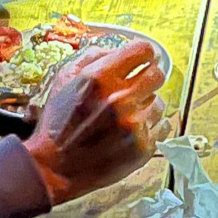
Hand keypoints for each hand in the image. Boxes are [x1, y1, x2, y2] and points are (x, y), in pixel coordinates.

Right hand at [24, 42, 169, 204]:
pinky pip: (163, 126)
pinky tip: (133, 130)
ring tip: (128, 115)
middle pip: (157, 75)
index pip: (143, 50)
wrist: (55, 168)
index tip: (144, 59)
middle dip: (148, 77)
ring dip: (146, 106)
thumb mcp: (63, 80)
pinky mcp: (142, 147)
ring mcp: (133, 125)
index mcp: (100, 78)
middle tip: (138, 86)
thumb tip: (117, 49)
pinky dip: (151, 127)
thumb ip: (91, 57)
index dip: (145, 53)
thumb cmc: (58, 123)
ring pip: (159, 102)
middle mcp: (119, 99)